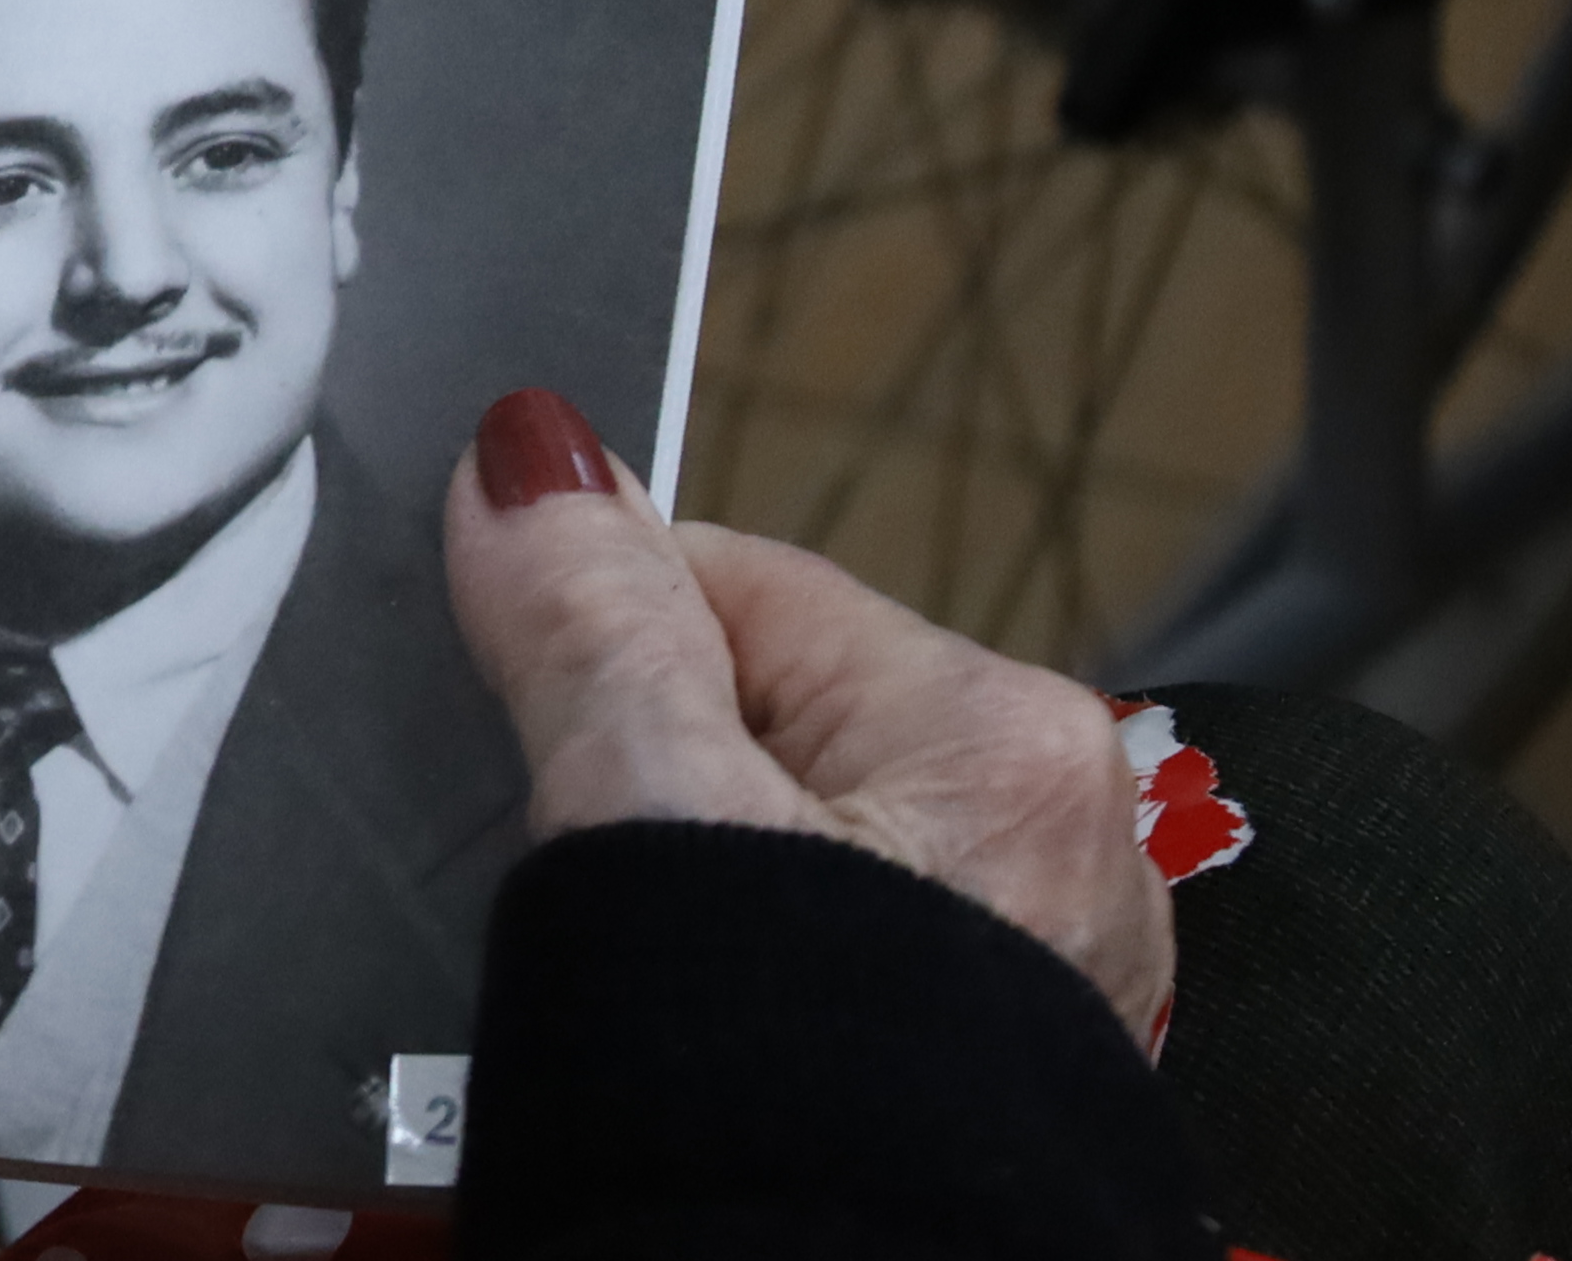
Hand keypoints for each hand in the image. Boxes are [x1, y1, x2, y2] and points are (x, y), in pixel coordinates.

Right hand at [442, 387, 1168, 1040]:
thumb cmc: (772, 1115)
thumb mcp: (637, 816)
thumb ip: (586, 619)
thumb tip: (532, 456)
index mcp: (1006, 735)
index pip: (735, 586)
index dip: (590, 639)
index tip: (500, 717)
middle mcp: (1071, 839)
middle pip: (771, 718)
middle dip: (646, 777)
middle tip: (579, 889)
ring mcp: (1047, 967)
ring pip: (798, 844)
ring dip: (693, 889)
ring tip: (635, 986)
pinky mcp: (997, 1072)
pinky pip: (839, 956)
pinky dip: (755, 983)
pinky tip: (703, 1047)